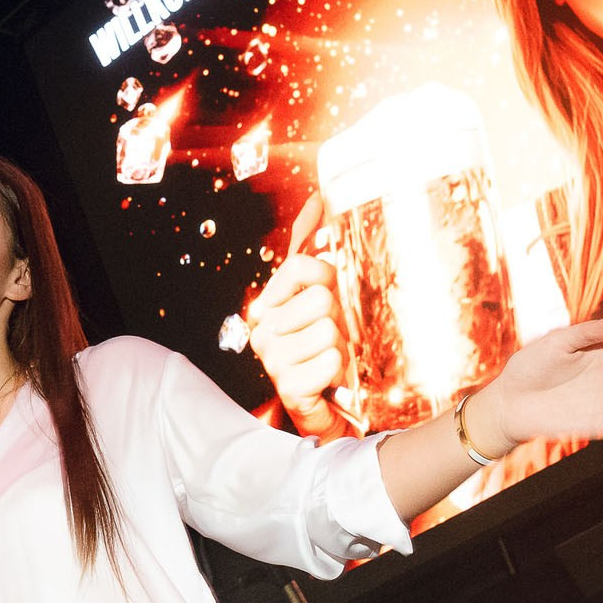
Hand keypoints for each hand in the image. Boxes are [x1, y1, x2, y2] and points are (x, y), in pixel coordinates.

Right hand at [247, 193, 352, 437]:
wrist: (331, 404)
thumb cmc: (325, 347)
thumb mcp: (320, 293)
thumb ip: (311, 246)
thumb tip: (317, 198)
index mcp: (265, 304)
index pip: (301, 266)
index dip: (327, 279)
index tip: (329, 298)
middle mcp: (260, 330)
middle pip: (321, 299)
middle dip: (338, 318)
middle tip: (332, 337)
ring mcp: (270, 360)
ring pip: (330, 331)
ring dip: (342, 347)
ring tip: (332, 359)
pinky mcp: (288, 388)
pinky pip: (331, 361)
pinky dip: (340, 372)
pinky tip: (331, 380)